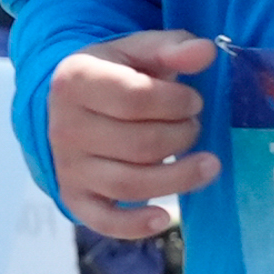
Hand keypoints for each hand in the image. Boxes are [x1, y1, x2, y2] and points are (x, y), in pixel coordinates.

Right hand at [46, 31, 221, 238]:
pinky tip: (164, 218)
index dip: (177, 101)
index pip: (137, 97)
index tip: (192, 100)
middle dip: (183, 136)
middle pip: (141, 144)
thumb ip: (171, 47)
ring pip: (131, 184)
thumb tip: (206, 52)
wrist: (66, 106)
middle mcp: (65, 127)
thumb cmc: (112, 75)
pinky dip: (135, 225)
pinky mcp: (74, 197)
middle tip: (193, 127)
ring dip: (179, 177)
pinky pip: (104, 220)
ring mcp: (69, 167)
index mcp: (76, 81)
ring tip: (208, 165)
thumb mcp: (136, 51)